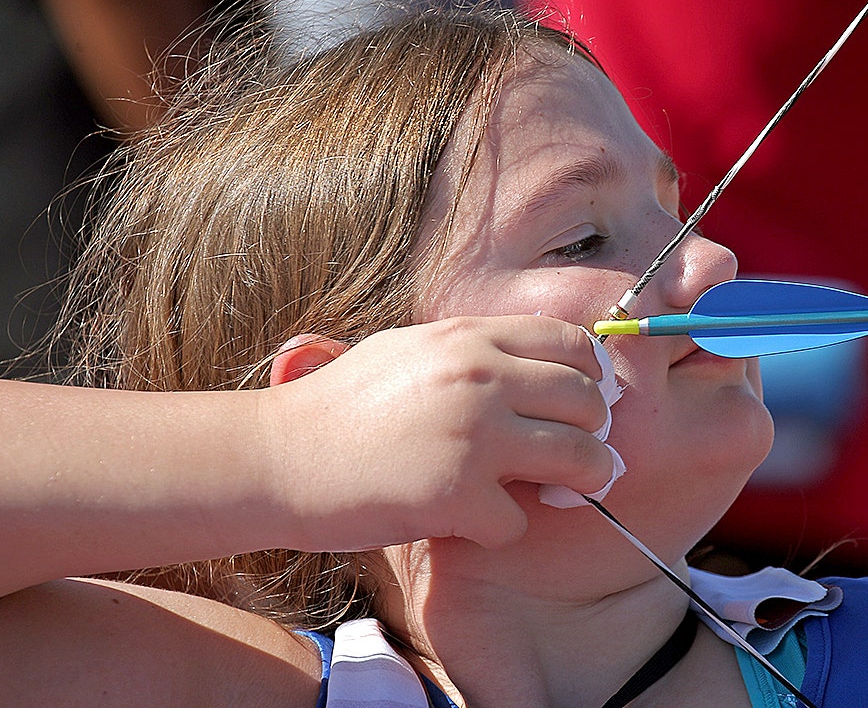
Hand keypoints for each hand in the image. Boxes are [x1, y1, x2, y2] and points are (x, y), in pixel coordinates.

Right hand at [261, 315, 615, 550]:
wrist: (275, 457)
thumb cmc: (336, 408)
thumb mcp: (407, 353)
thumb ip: (471, 356)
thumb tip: (532, 373)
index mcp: (467, 337)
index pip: (570, 342)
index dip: (589, 376)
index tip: (582, 403)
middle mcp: (480, 376)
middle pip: (587, 402)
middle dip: (592, 435)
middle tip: (578, 458)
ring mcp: (473, 435)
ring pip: (580, 460)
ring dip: (576, 483)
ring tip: (552, 493)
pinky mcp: (458, 495)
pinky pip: (518, 521)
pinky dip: (499, 530)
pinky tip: (470, 523)